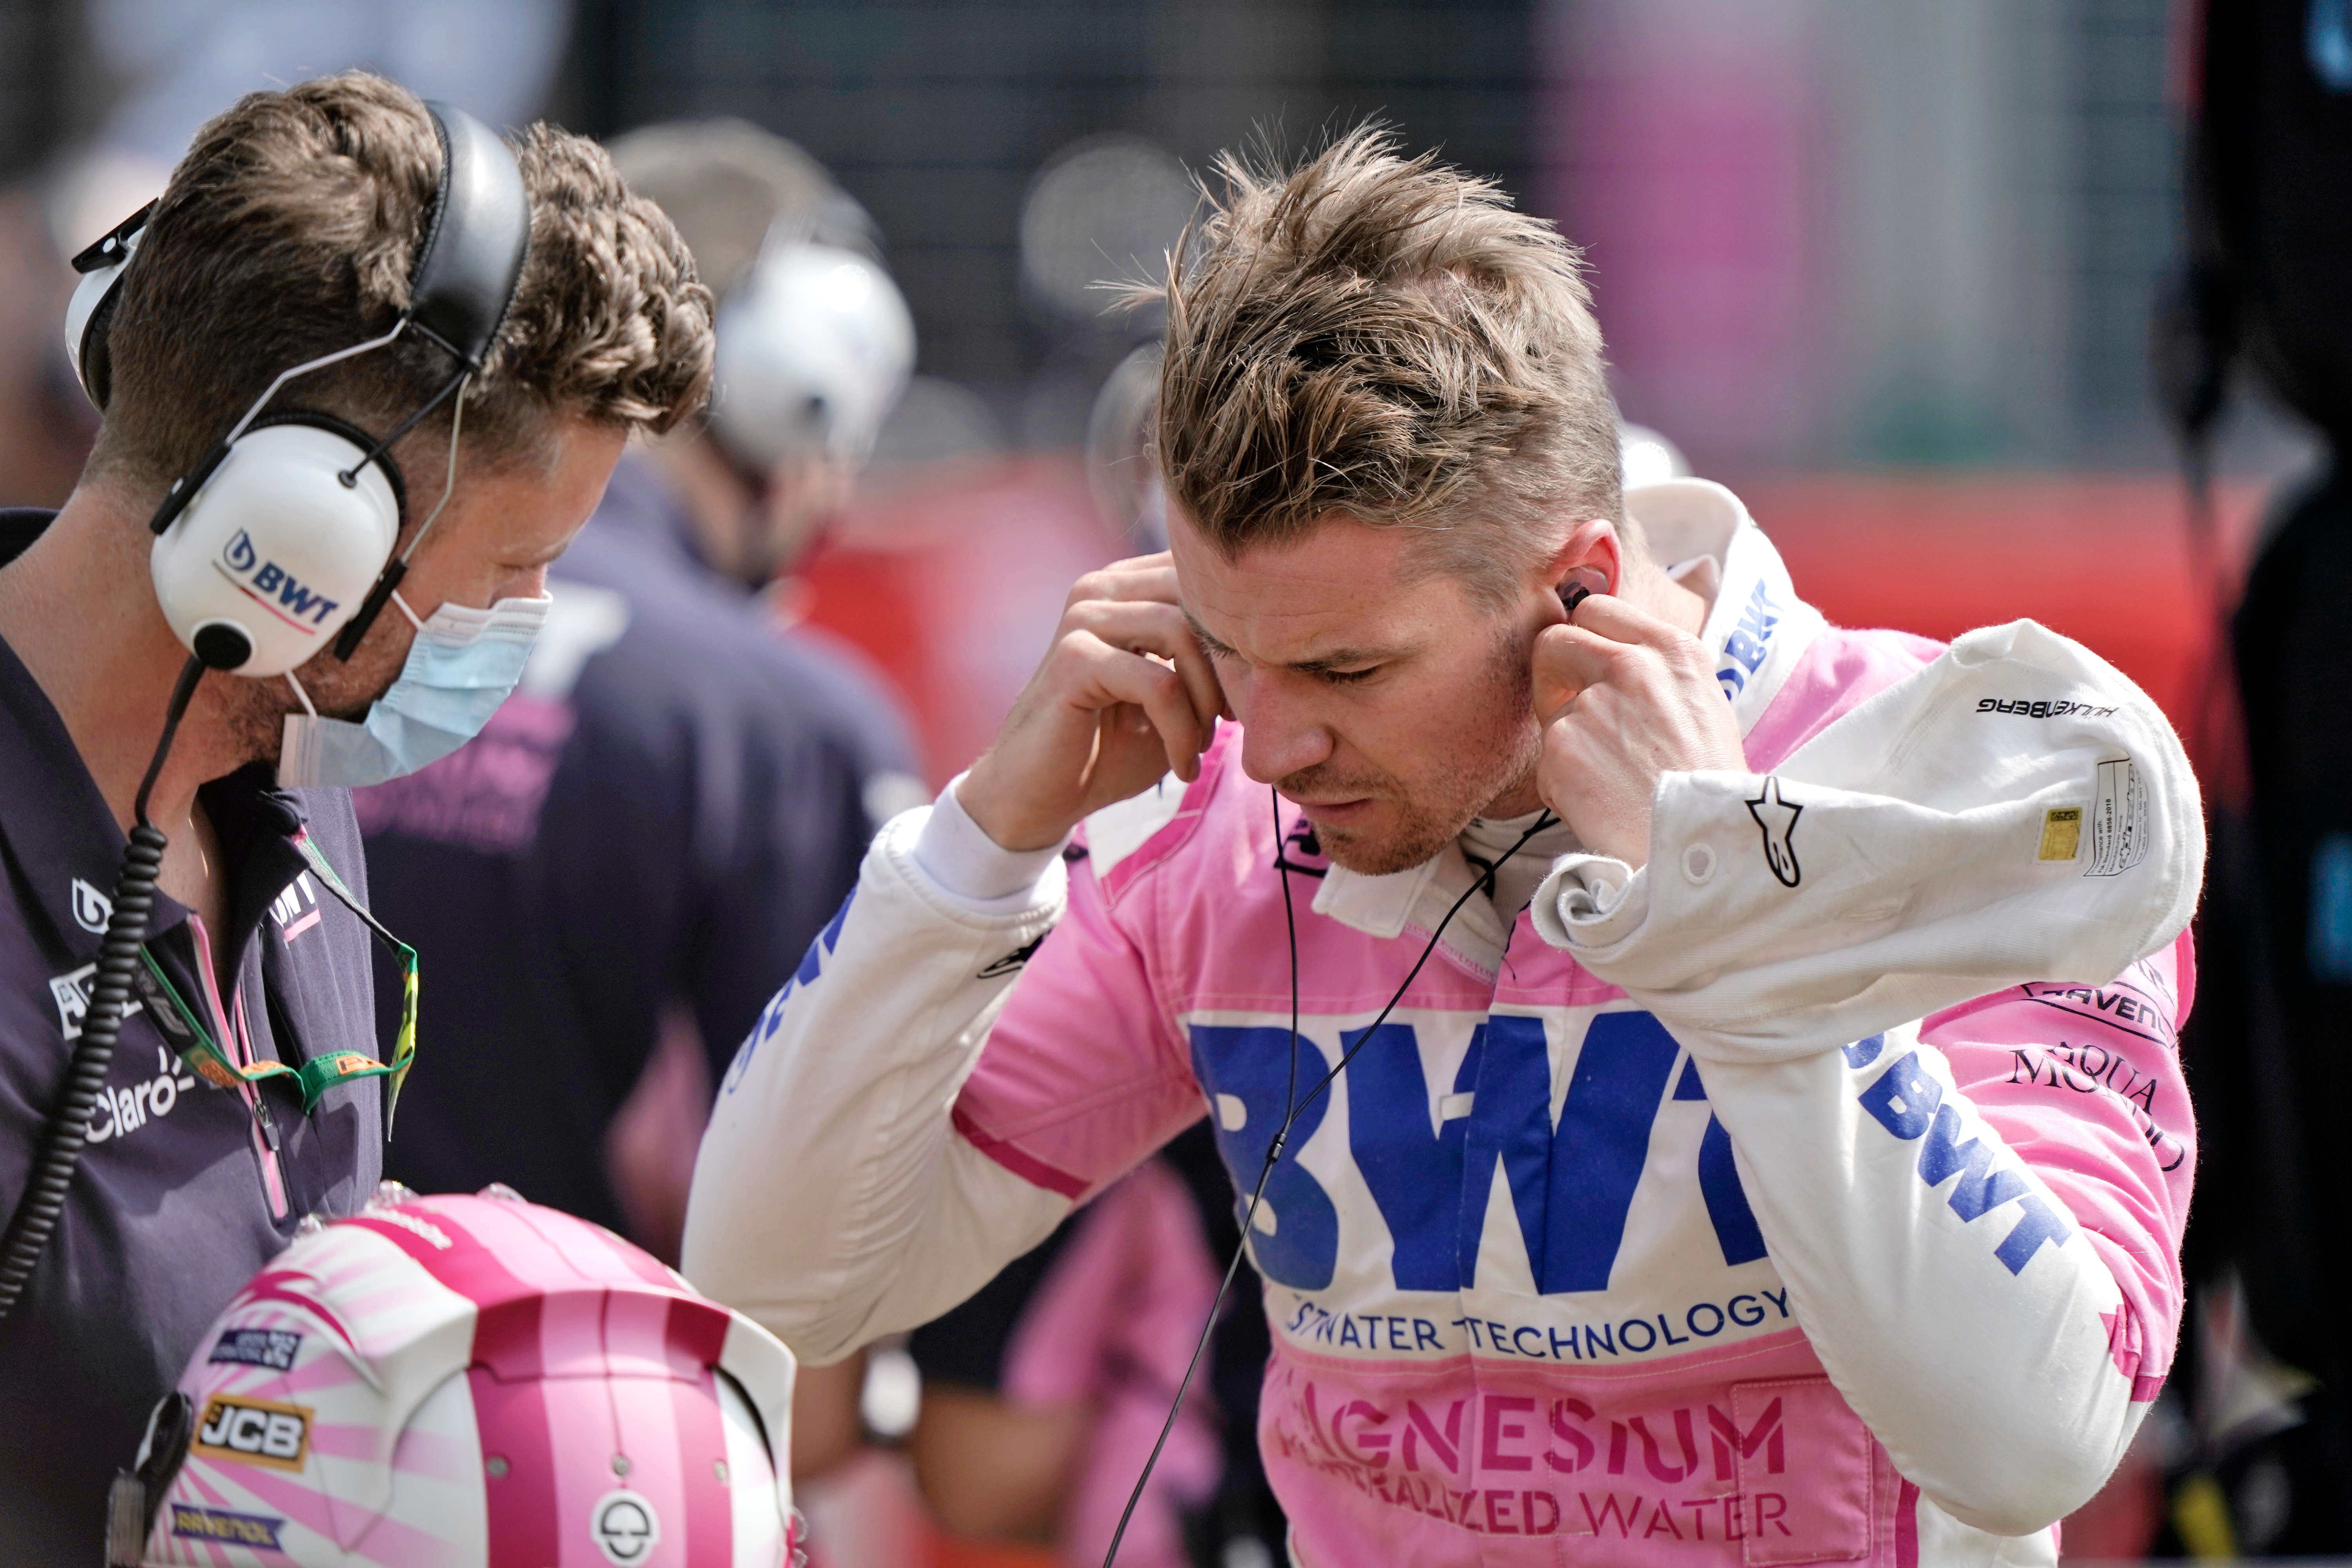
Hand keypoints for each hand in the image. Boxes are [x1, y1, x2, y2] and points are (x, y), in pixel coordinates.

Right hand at [958, 553, 1228, 851]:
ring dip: (1208, 701)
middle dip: (1231, 665)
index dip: (1243, 637)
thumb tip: (1279, 655)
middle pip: (1201, 598)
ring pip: (1183, 634)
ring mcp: (1083, 616)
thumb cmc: (1111, 748)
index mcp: (1129, 585)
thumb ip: (1211, 666)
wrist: (1039, 795)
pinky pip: (1158, 684)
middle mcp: (1103, 587)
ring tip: (1202, 747)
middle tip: (1236, 722)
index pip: (1208, 578)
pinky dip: (1181, 731)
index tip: (1252, 699)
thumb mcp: (1175, 700)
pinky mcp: (1073, 658)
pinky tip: (1182, 765)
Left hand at [1532, 593, 1745, 866]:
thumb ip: (1655, 672)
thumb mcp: (1702, 704)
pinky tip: (1601, 804)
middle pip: (1553, 640)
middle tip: (1570, 711)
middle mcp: (1630, 666)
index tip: (1585, 666)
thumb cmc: (1708, 784)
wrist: (1704, 844)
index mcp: (1672, 650)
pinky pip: (1546, 762)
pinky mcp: (1561, 747)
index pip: (1597, 608)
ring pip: (1550, 712)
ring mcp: (1591, 705)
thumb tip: (1609, 655)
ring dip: (1567, 743)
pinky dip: (1563, 786)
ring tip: (1609, 778)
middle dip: (1552, 675)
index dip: (1583, 638)